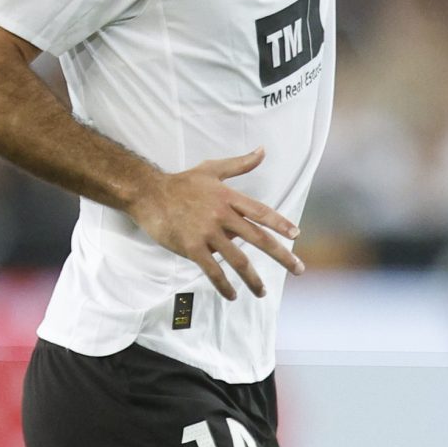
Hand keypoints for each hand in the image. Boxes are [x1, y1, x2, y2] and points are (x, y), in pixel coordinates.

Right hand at [128, 146, 303, 301]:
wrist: (149, 194)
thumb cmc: (181, 182)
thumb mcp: (212, 169)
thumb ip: (240, 164)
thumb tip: (263, 151)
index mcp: (229, 197)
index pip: (261, 212)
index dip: (280, 223)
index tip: (297, 235)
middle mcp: (221, 215)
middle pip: (258, 238)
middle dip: (281, 255)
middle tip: (298, 269)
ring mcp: (207, 233)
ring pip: (237, 259)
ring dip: (253, 278)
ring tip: (262, 292)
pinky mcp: (191, 248)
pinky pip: (212, 270)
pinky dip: (224, 285)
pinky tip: (232, 295)